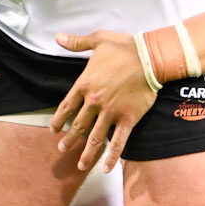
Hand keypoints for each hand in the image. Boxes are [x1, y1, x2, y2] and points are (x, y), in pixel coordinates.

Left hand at [49, 30, 159, 172]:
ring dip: (86, 153)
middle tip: (61, 150)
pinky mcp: (128, 119)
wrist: (149, 57)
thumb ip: (76, 42)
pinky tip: (106, 168)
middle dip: (68, 140)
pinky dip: (112, 157)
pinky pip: (118, 142)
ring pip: (95, 138)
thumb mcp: (97, 40)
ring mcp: (111, 112)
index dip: (59, 120)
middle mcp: (94, 101)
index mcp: (84, 84)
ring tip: (80, 165)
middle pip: (78, 126)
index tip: (54, 130)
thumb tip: (58, 37)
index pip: (66, 107)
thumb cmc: (124, 47)